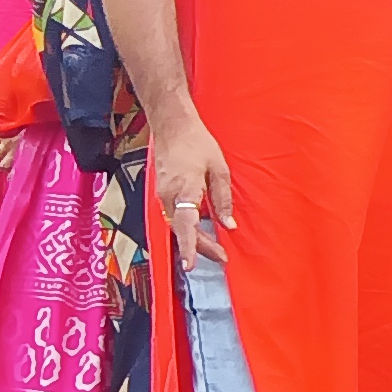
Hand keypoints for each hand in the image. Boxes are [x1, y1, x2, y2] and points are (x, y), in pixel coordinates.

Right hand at [149, 109, 234, 264]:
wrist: (172, 126)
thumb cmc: (198, 144)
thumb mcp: (219, 169)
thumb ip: (223, 199)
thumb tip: (228, 225)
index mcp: (185, 189)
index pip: (186, 225)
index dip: (190, 246)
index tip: (190, 266)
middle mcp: (168, 195)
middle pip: (183, 230)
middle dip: (200, 248)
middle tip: (222, 258)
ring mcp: (162, 194)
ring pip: (178, 225)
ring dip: (194, 239)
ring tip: (215, 249)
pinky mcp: (162, 193)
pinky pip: (175, 216)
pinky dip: (187, 227)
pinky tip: (201, 232)